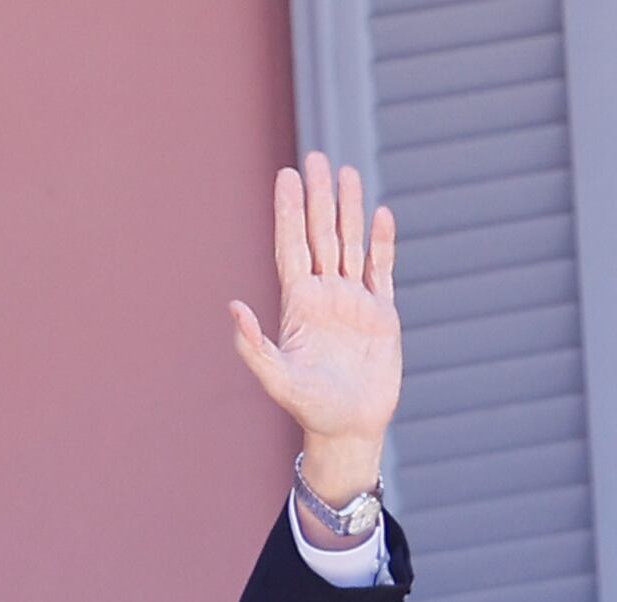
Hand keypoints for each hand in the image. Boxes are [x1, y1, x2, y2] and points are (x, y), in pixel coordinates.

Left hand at [230, 151, 399, 506]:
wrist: (348, 427)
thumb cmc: (308, 407)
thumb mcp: (276, 378)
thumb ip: (254, 344)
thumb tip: (233, 306)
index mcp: (298, 306)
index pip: (292, 247)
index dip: (289, 212)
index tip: (286, 176)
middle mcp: (325, 296)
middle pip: (321, 235)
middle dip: (318, 197)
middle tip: (315, 157)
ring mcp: (354, 302)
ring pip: (351, 244)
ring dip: (349, 209)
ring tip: (346, 172)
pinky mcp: (382, 314)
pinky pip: (383, 269)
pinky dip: (382, 242)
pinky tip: (380, 213)